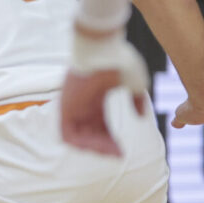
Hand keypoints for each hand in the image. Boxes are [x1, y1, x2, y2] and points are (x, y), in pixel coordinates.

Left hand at [60, 31, 149, 157]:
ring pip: (79, 137)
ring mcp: (72, 106)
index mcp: (95, 99)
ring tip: (110, 152)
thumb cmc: (118, 60)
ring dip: (94, 147)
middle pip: (90, 134)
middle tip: (118, 154)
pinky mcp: (64, 107)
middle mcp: (82, 105)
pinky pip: (67, 134)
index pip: (101, 127)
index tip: (122, 151)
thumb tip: (139, 117)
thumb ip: (136, 100)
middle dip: (104, 147)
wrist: (102, 47)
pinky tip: (96, 147)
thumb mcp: (133, 83)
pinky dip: (80, 144)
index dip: (110, 141)